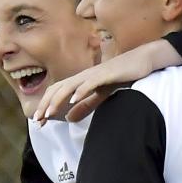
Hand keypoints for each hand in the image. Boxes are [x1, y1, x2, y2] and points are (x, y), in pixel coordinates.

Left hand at [34, 40, 179, 122]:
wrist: (143, 60)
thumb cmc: (122, 76)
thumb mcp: (101, 95)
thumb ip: (86, 106)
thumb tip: (69, 118)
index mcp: (81, 81)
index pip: (57, 93)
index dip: (47, 106)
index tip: (39, 122)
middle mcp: (83, 76)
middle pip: (58, 89)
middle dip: (46, 104)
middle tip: (38, 120)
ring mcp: (94, 74)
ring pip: (70, 86)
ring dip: (58, 99)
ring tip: (49, 113)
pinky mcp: (107, 73)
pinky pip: (91, 82)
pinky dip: (81, 90)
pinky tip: (74, 99)